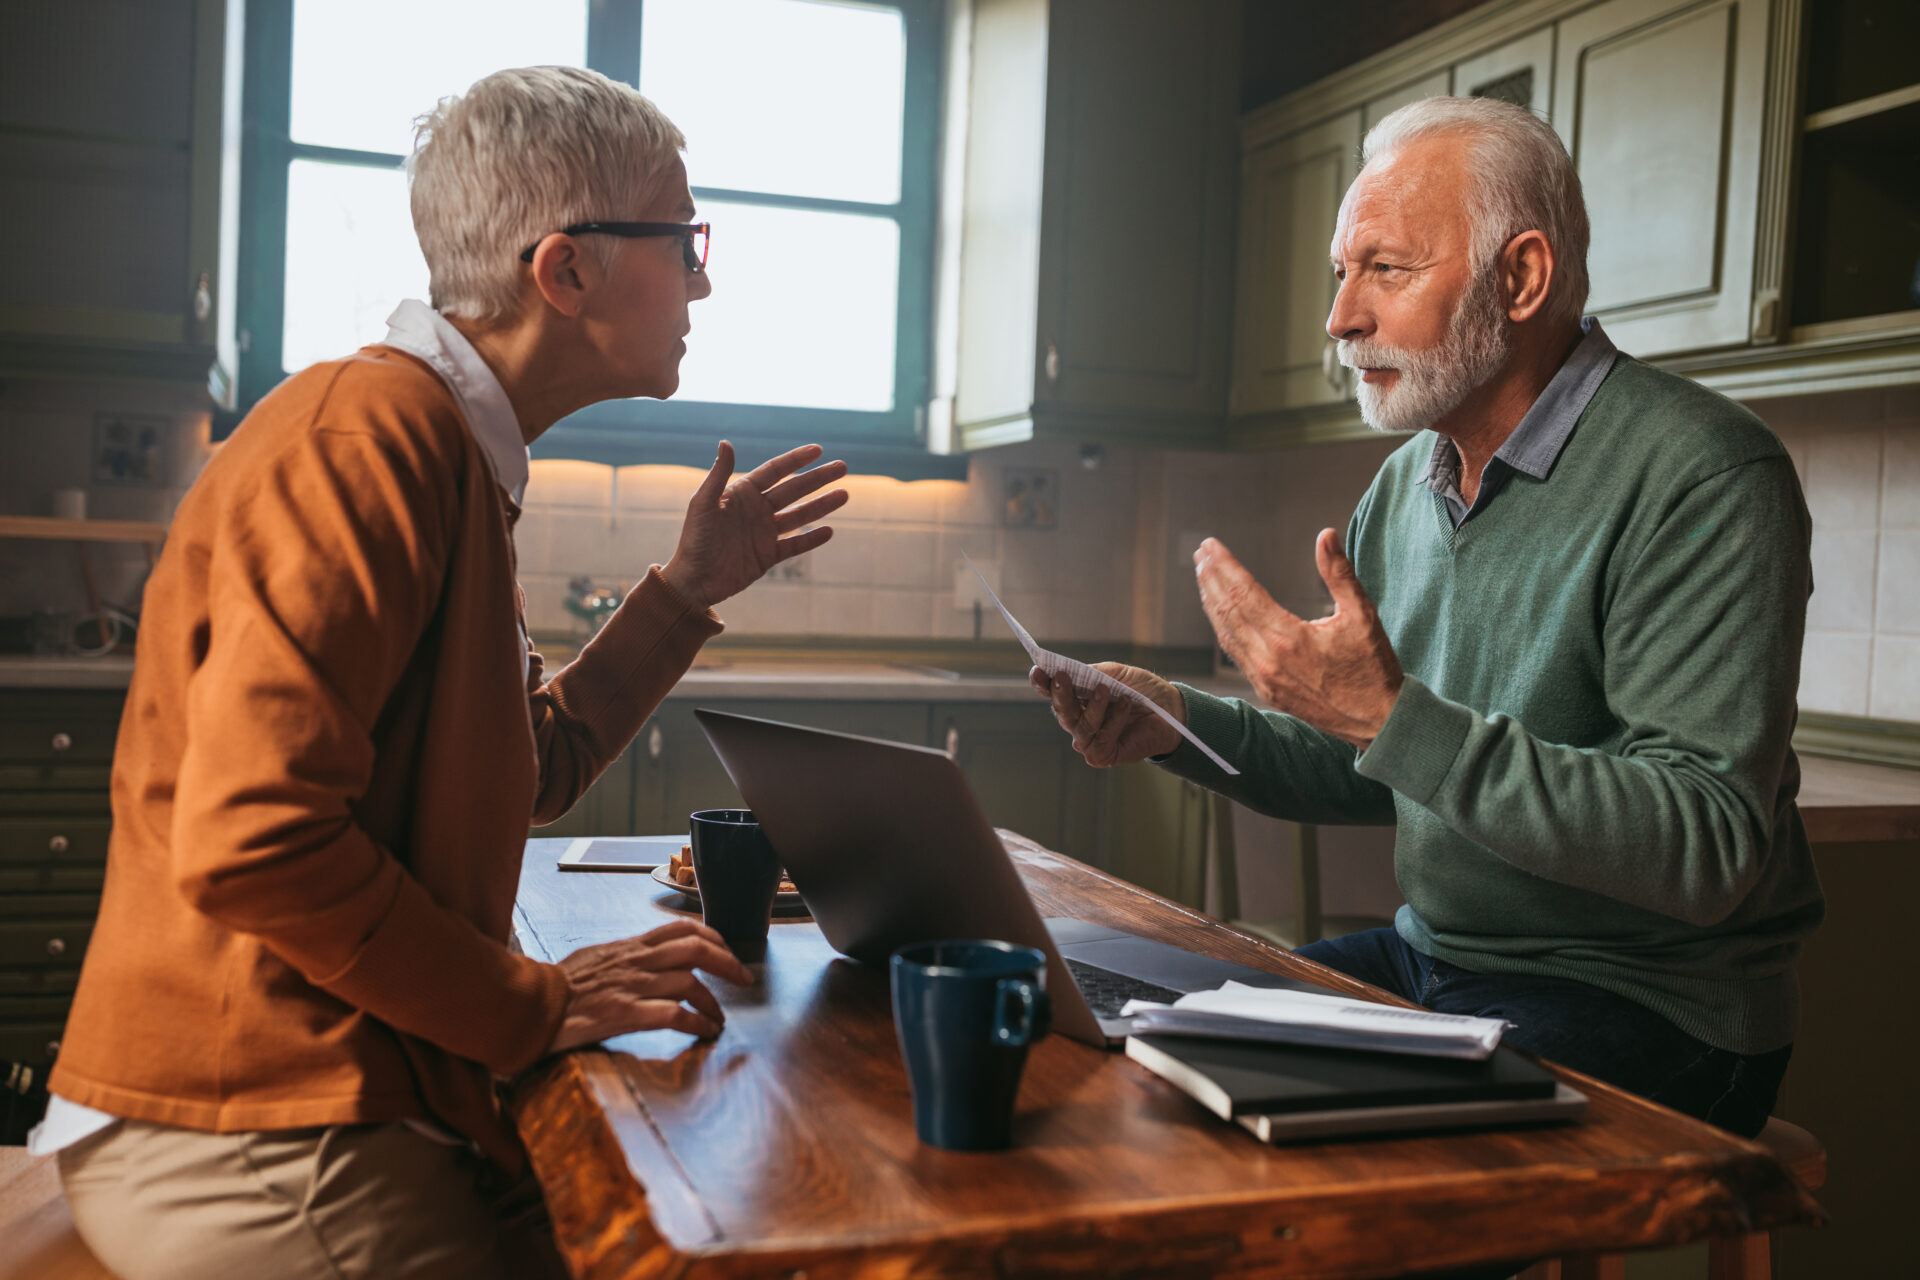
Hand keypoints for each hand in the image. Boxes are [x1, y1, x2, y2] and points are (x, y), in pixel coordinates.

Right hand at [545, 919, 754, 1053]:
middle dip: (727, 962)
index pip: (681, 929)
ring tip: (720, 1017)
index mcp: (629, 947)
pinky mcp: (624, 1014)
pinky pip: (674, 1015)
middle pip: (695, 949)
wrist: (526, 1006)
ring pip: (689, 982)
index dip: (713, 936)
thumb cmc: (555, 987)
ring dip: (713, 1002)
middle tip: (743, 978)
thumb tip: (642, 959)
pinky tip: (706, 1032)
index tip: (727, 951)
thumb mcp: (592, 959)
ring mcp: (631, 987)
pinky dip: (697, 1022)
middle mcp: (635, 962)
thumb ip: (623, 958)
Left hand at [660, 442, 848, 609]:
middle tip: (842, 467)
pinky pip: (794, 546)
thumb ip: (718, 475)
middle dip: (818, 479)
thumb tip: (726, 443)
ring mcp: (764, 533)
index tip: (818, 450)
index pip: (774, 471)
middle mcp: (756, 510)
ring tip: (844, 494)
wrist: (693, 580)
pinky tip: (829, 531)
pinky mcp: (767, 556)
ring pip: (799, 516)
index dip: (796, 460)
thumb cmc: (693, 540)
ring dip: (821, 505)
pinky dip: (811, 540)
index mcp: (742, 494)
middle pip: (794, 490)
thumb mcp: (703, 504)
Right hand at [1030, 662, 1185, 766]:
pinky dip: (1113, 720)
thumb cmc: (1142, 690)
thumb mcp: (1117, 674)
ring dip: (1093, 707)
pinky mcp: (1103, 756)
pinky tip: (1126, 704)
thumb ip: (1094, 673)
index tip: (1038, 671)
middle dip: (1060, 694)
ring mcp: (1089, 741)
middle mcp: (1078, 722)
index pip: (1052, 693)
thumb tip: (1072, 671)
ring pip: (1081, 727)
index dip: (1043, 684)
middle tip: (1062, 677)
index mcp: (1076, 700)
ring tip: (1106, 689)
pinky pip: (1101, 740)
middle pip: (1061, 712)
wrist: (1171, 710)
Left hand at [1193, 530, 1401, 747]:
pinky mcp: (1266, 691)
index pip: (1244, 593)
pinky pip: (1236, 655)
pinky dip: (1224, 630)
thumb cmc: (1372, 668)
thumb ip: (1339, 573)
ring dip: (1212, 603)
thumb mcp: (1362, 615)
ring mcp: (1264, 679)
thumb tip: (1326, 535)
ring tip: (1203, 576)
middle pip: (1228, 611)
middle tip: (1200, 553)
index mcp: (1289, 638)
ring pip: (1227, 634)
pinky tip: (1220, 615)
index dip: (1225, 566)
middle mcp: (1269, 660)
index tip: (1211, 545)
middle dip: (1211, 579)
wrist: (1378, 721)